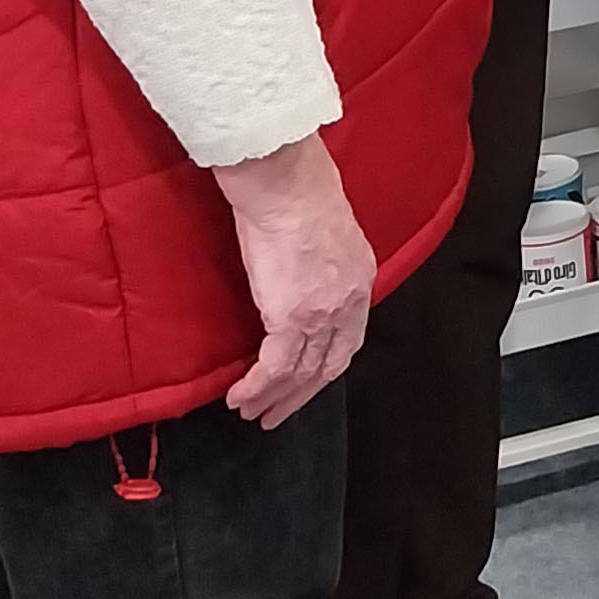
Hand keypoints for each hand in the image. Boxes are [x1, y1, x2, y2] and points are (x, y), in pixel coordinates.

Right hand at [212, 131, 373, 427]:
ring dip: (274, 398)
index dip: (326, 366)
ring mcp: (323, 313)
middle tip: (276, 414)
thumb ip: (322, 261)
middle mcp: (349, 301)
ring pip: (302, 374)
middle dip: (302, 394)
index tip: (305, 382)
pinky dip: (256, 388)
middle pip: (330, 365)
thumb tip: (302, 270)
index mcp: (360, 277)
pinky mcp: (292, 320)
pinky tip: (239, 397)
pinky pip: (275, 369)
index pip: (349, 338)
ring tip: (251, 412)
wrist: (286, 184)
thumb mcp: (327, 231)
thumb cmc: (297, 191)